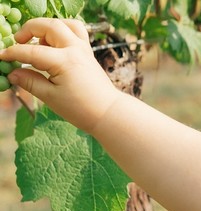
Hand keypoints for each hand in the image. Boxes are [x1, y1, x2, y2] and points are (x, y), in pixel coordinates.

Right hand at [0, 18, 120, 131]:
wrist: (107, 112)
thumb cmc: (81, 108)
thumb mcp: (51, 97)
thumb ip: (30, 82)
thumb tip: (12, 73)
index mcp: (64, 61)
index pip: (32, 51)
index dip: (13, 53)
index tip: (1, 57)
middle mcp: (75, 50)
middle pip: (50, 26)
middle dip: (29, 29)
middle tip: (18, 42)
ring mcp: (84, 49)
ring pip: (66, 24)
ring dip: (48, 27)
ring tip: (38, 41)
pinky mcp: (88, 53)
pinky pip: (77, 32)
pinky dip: (63, 31)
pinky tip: (54, 44)